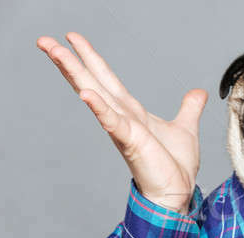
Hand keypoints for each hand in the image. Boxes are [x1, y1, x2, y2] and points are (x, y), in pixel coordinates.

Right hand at [37, 32, 207, 213]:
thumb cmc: (174, 166)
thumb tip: (199, 92)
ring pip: (96, 95)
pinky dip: (100, 108)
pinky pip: (113, 122)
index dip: (92, 59)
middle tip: (44, 39)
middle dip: (71, 61)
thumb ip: (189, 108)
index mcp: (133, 113)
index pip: (108, 80)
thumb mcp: (185, 128)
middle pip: (93, 82)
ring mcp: (124, 129)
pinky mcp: (131, 142)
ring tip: (55, 53)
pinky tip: (86, 93)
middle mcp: (123, 118)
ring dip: (75, 74)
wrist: (176, 191)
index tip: (74, 39)